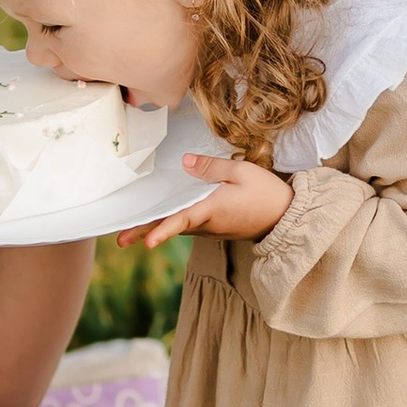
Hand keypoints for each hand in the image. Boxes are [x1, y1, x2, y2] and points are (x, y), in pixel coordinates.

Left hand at [117, 148, 295, 251]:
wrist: (286, 217)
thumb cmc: (266, 193)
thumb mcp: (241, 171)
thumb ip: (211, 167)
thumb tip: (185, 163)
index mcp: (212, 210)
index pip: (182, 220)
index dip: (163, 230)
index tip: (146, 243)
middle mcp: (208, 224)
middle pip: (171, 226)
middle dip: (145, 232)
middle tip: (119, 239)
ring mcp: (210, 229)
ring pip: (177, 226)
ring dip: (154, 227)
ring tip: (128, 229)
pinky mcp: (214, 227)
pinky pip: (187, 224)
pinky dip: (170, 222)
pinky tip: (158, 216)